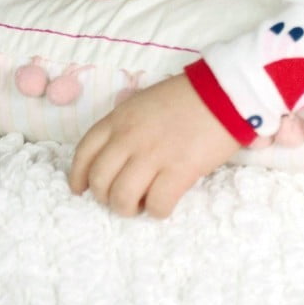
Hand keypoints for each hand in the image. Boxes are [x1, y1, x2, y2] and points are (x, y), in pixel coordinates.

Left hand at [68, 73, 240, 218]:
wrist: (224, 93)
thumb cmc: (188, 97)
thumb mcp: (144, 103)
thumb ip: (127, 126)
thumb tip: (120, 156)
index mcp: (119, 119)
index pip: (84, 153)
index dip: (79, 176)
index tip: (82, 189)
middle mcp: (129, 138)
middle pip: (100, 180)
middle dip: (105, 197)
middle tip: (120, 199)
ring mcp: (153, 155)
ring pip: (122, 197)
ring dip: (127, 208)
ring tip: (141, 206)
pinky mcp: (179, 171)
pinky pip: (157, 204)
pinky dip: (157, 211)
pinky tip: (164, 205)